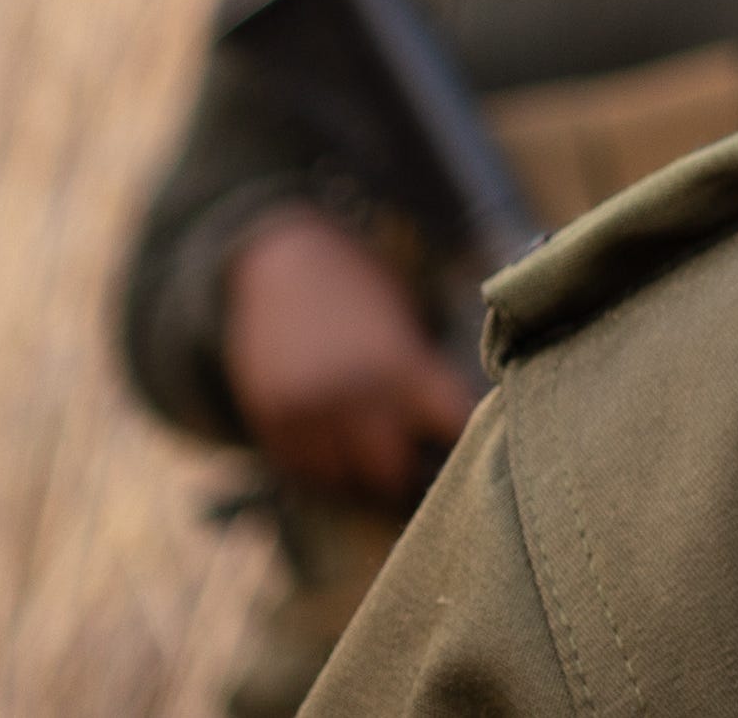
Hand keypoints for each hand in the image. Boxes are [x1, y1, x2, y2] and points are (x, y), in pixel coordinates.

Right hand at [221, 205, 478, 503]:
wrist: (281, 258)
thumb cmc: (362, 289)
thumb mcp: (405, 322)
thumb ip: (426, 377)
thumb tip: (451, 437)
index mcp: (400, 363)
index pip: (449, 427)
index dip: (460, 439)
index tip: (469, 445)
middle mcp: (352, 393)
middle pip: (393, 470)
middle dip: (408, 469)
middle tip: (415, 462)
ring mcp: (305, 410)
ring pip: (342, 479)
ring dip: (360, 474)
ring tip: (372, 456)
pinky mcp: (269, 418)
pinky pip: (300, 469)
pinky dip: (319, 466)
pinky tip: (334, 447)